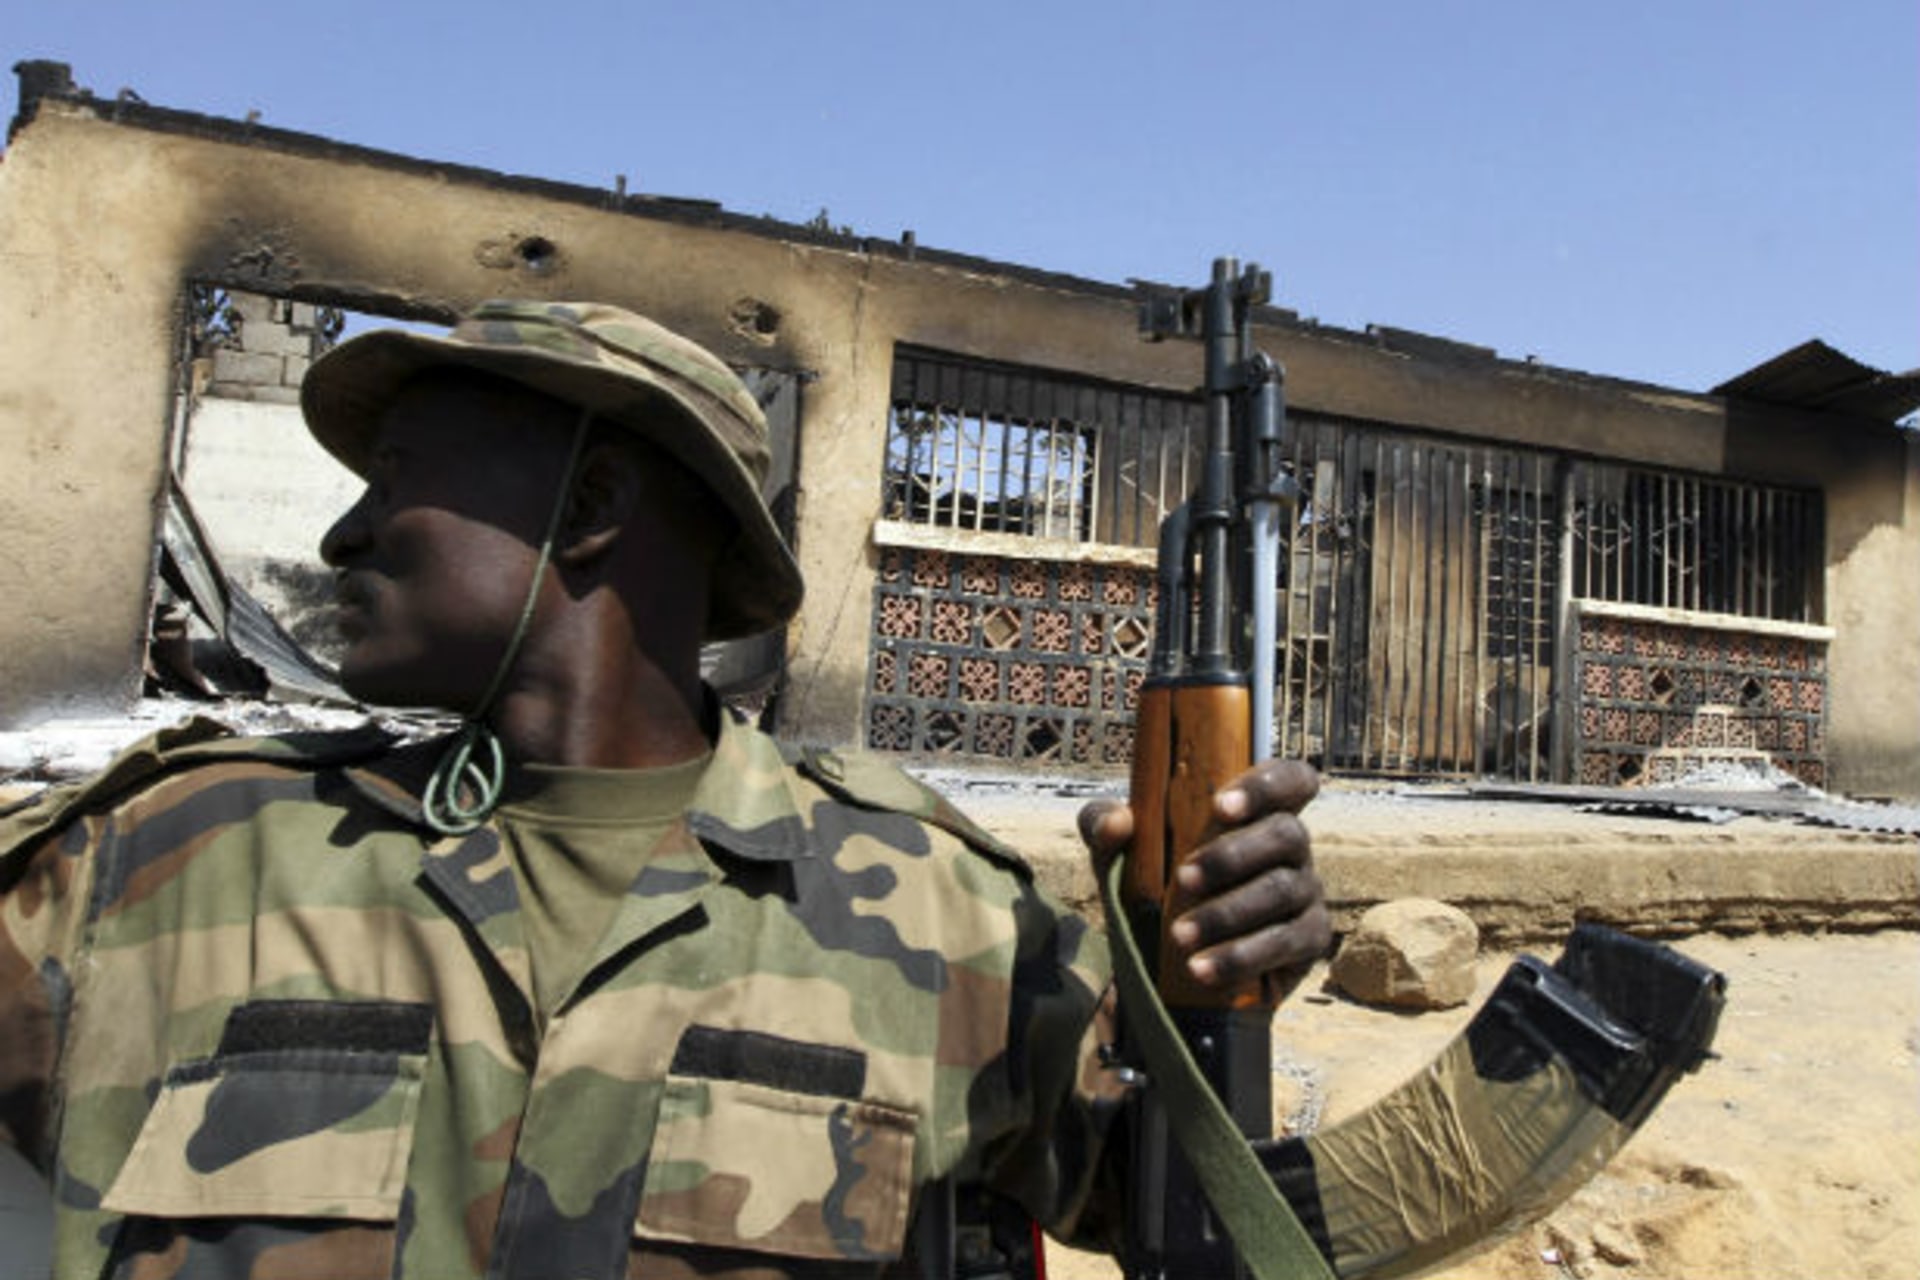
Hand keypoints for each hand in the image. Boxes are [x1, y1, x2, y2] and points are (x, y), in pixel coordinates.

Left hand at [1079, 760, 1330, 999]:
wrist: (1165, 964)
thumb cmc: (1152, 888)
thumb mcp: (1116, 855)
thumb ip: (1103, 825)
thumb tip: (1118, 821)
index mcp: (1257, 813)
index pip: (1290, 779)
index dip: (1268, 785)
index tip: (1220, 806)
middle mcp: (1290, 847)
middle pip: (1286, 833)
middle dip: (1233, 855)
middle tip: (1183, 879)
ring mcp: (1306, 893)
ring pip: (1283, 890)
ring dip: (1228, 912)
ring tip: (1179, 935)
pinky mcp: (1309, 941)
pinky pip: (1287, 944)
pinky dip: (1241, 956)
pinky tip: (1201, 968)